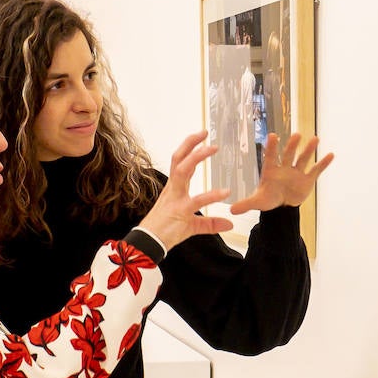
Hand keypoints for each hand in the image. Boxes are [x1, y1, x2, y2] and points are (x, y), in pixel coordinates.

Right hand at [138, 131, 233, 247]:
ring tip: (212, 148)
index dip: (190, 148)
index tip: (201, 136)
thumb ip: (211, 223)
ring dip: (196, 157)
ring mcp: (175, 198)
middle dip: (190, 144)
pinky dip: (211, 195)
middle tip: (204, 133)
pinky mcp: (179, 210)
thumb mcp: (192, 225)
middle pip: (178, 159)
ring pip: (182, 171)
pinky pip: (196, 201)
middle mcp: (173, 189)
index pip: (180, 162)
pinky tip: (225, 192)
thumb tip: (229, 223)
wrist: (149, 244)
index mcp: (174, 188)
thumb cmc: (165, 231)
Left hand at [230, 133, 333, 213]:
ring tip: (315, 139)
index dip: (272, 147)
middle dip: (292, 145)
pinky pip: (316, 170)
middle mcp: (284, 168)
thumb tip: (231, 210)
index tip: (273, 135)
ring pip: (303, 159)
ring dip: (309, 150)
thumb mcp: (258, 201)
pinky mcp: (307, 179)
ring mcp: (297, 172)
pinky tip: (330, 155)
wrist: (283, 205)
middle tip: (296, 135)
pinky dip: (323, 163)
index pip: (271, 156)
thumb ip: (246, 204)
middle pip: (288, 154)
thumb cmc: (269, 198)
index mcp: (271, 170)